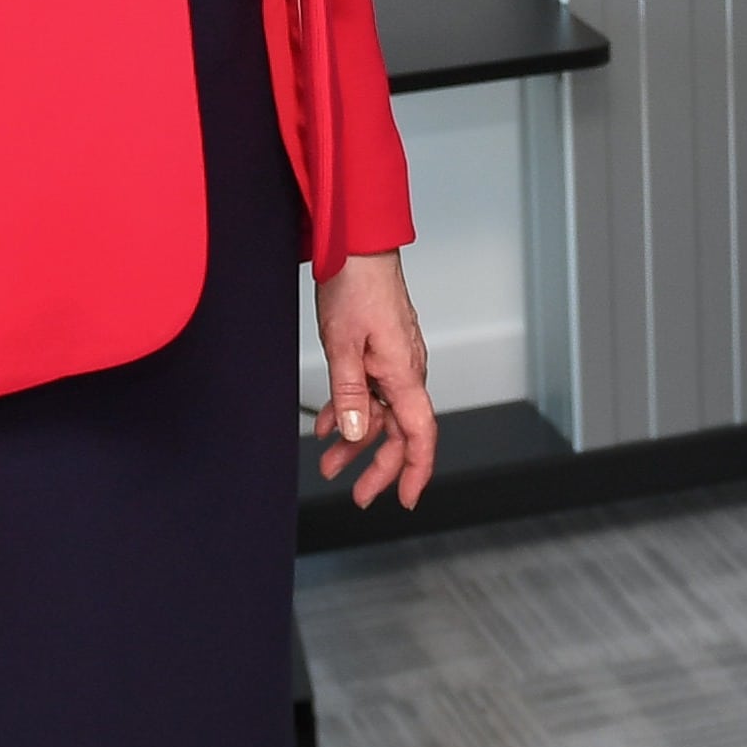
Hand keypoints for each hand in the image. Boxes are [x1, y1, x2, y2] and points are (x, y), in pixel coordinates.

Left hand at [314, 250, 436, 507]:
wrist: (358, 246)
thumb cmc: (355, 286)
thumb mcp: (342, 345)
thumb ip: (350, 395)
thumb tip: (357, 434)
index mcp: (404, 373)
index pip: (420, 434)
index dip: (415, 471)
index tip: (405, 500)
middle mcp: (407, 370)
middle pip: (400, 432)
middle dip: (378, 466)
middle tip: (355, 492)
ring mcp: (396, 360)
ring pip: (382, 413)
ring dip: (356, 439)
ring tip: (328, 461)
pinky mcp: (383, 350)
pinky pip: (372, 392)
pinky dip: (350, 410)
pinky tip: (326, 423)